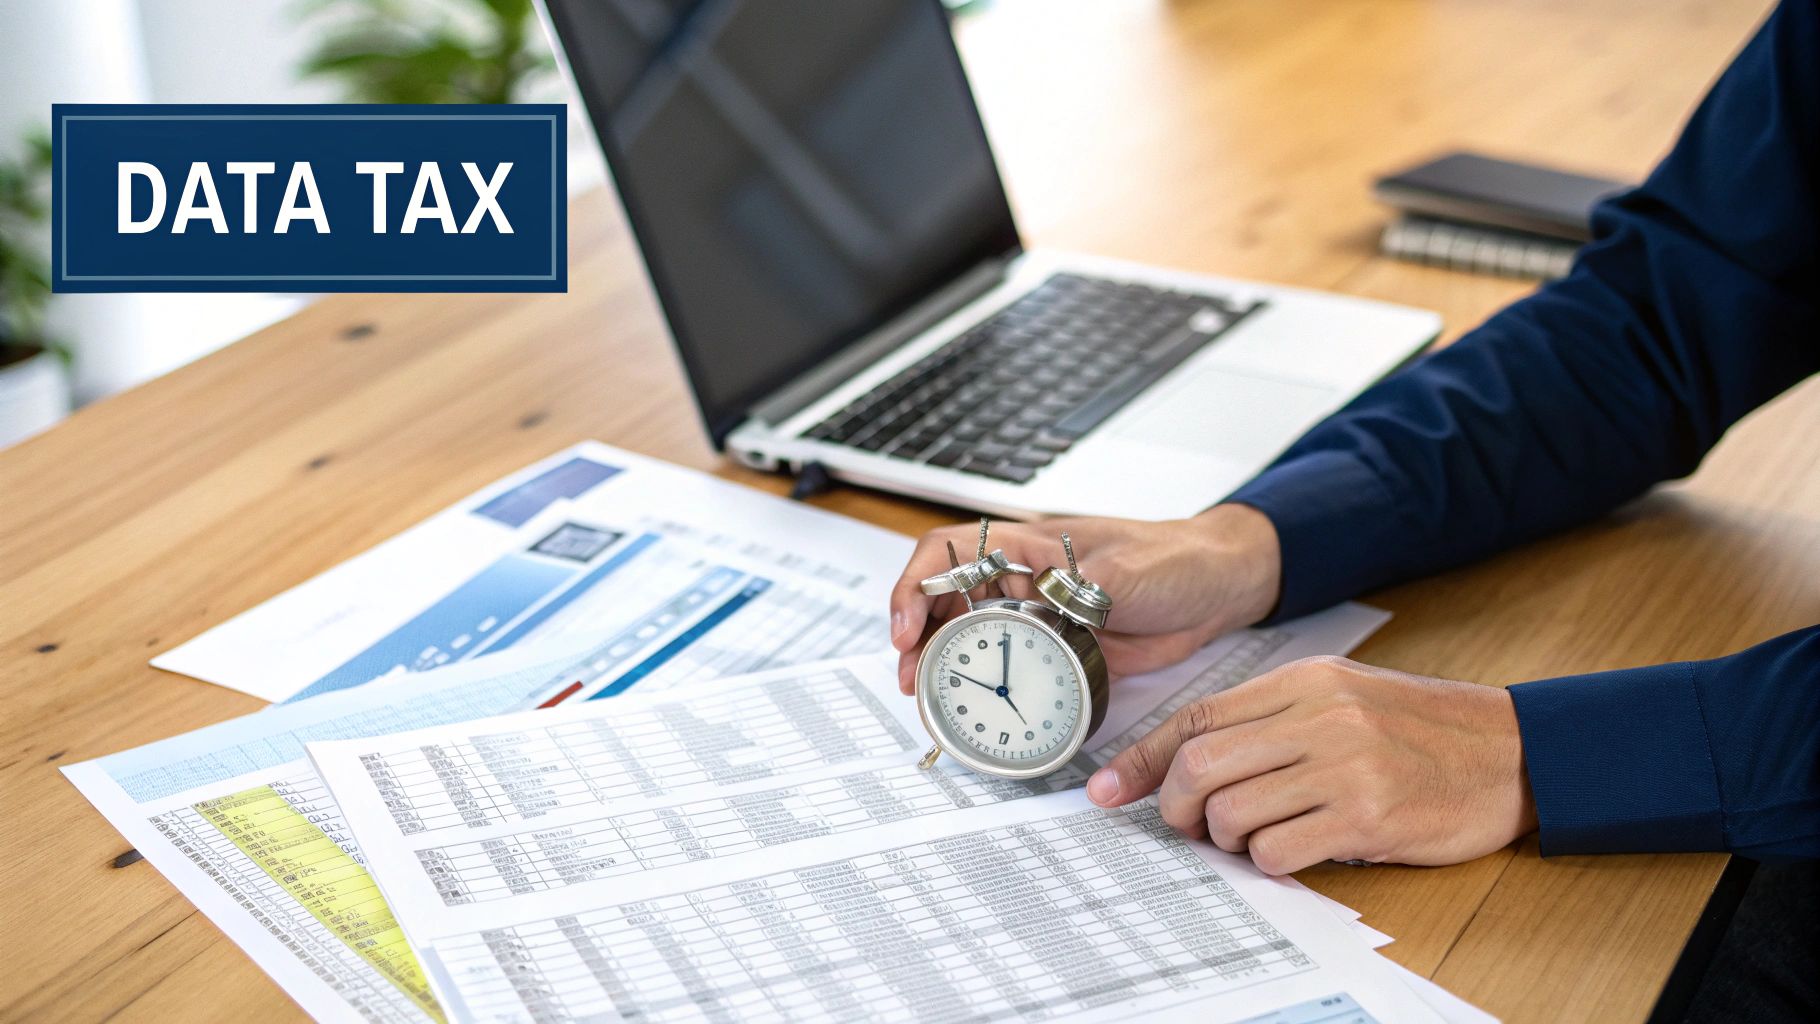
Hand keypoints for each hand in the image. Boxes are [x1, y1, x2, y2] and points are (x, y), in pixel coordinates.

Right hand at [889, 504, 1282, 693]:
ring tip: (927, 698)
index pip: (949, 551)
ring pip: (969, 635)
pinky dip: (983, 685)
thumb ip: (1086, 588)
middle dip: (916, 635)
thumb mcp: (1128, 570)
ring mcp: (1037, 615)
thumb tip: (1051, 606)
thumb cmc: (1177, 558)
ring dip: (940, 663)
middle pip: (945, 598)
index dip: (918, 586)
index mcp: (1030, 546)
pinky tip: (973, 707)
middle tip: (911, 678)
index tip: (910, 627)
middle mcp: (1022, 579)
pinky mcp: (1057, 649)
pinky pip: (1008, 666)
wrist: (1221, 586)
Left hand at [1085, 656, 1536, 873]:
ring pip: (1232, 810)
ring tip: (1254, 838)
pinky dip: (1270, 861)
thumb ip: (1271, 723)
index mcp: (1305, 682)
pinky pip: (1280, 850)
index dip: (1143, 759)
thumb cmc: (1420, 732)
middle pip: (1201, 764)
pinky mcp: (1368, 814)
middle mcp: (1319, 716)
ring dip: (1226, 838)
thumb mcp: (1342, 700)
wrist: (1513, 752)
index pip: (1198, 717)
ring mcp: (1344, 765)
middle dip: (1175, 805)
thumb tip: (1188, 762)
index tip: (1107, 791)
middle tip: (1186, 826)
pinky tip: (1295, 852)